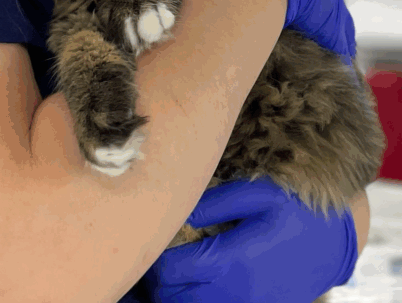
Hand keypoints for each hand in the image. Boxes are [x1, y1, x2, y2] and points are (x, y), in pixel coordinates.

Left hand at [143, 178, 357, 302]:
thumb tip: (180, 212)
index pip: (173, 272)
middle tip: (153, 258)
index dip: (154, 262)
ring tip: (169, 273)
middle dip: (158, 283)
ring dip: (175, 296)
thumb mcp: (259, 193)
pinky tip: (193, 283)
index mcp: (234, 259)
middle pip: (176, 300)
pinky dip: (198, 301)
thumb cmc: (294, 210)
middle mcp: (238, 291)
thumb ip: (216, 202)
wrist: (335, 244)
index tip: (150, 241)